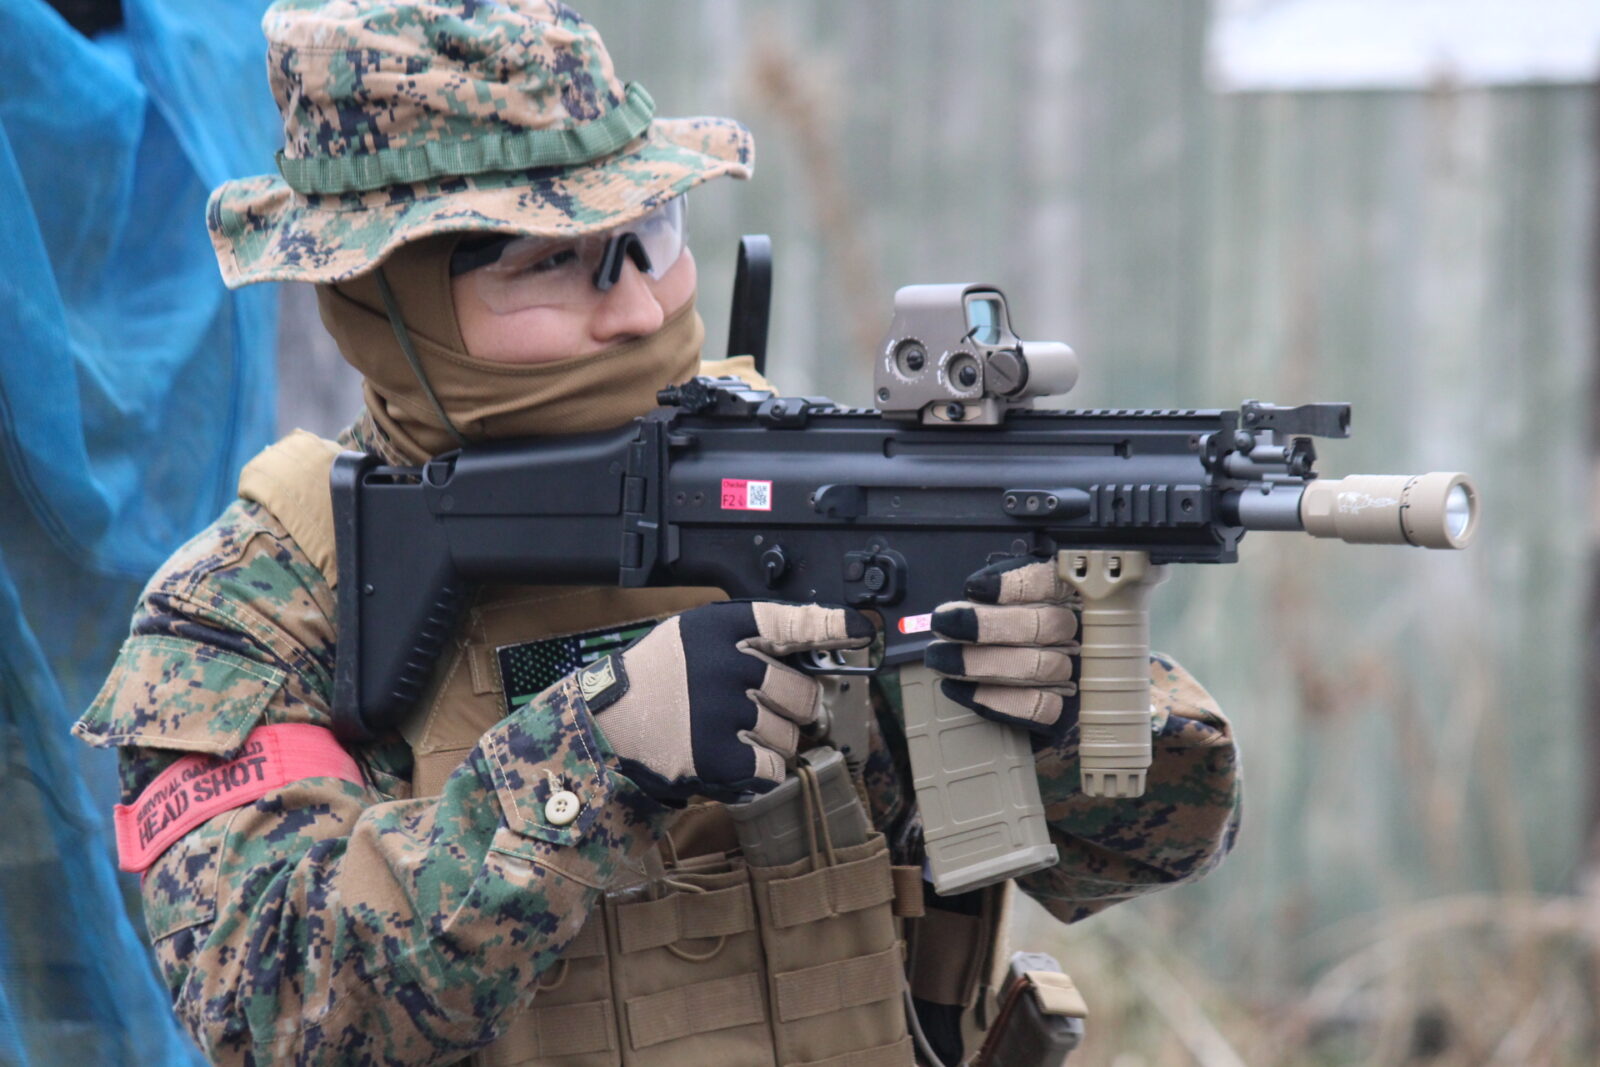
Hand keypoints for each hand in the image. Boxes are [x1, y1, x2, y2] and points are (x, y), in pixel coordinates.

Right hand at [580, 601, 874, 801]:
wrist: (604, 727)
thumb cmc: (658, 680)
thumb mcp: (695, 639)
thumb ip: (749, 642)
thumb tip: (814, 659)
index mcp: (721, 629)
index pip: (790, 622)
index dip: (831, 627)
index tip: (861, 631)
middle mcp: (726, 665)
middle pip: (803, 692)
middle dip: (792, 707)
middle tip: (760, 709)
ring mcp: (723, 711)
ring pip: (791, 734)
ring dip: (773, 740)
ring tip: (730, 732)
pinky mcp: (720, 755)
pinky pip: (775, 766)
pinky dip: (763, 768)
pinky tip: (733, 756)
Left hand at [925, 556, 1079, 737]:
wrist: (1027, 692)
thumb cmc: (1006, 631)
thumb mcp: (1003, 599)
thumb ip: (999, 590)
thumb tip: (975, 591)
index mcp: (1067, 596)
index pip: (1052, 583)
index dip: (1014, 585)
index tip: (974, 589)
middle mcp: (1079, 633)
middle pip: (1043, 626)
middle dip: (986, 626)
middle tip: (942, 624)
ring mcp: (1076, 672)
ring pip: (1036, 667)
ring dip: (979, 663)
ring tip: (939, 658)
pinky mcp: (1064, 710)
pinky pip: (1035, 706)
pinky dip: (991, 698)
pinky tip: (955, 688)